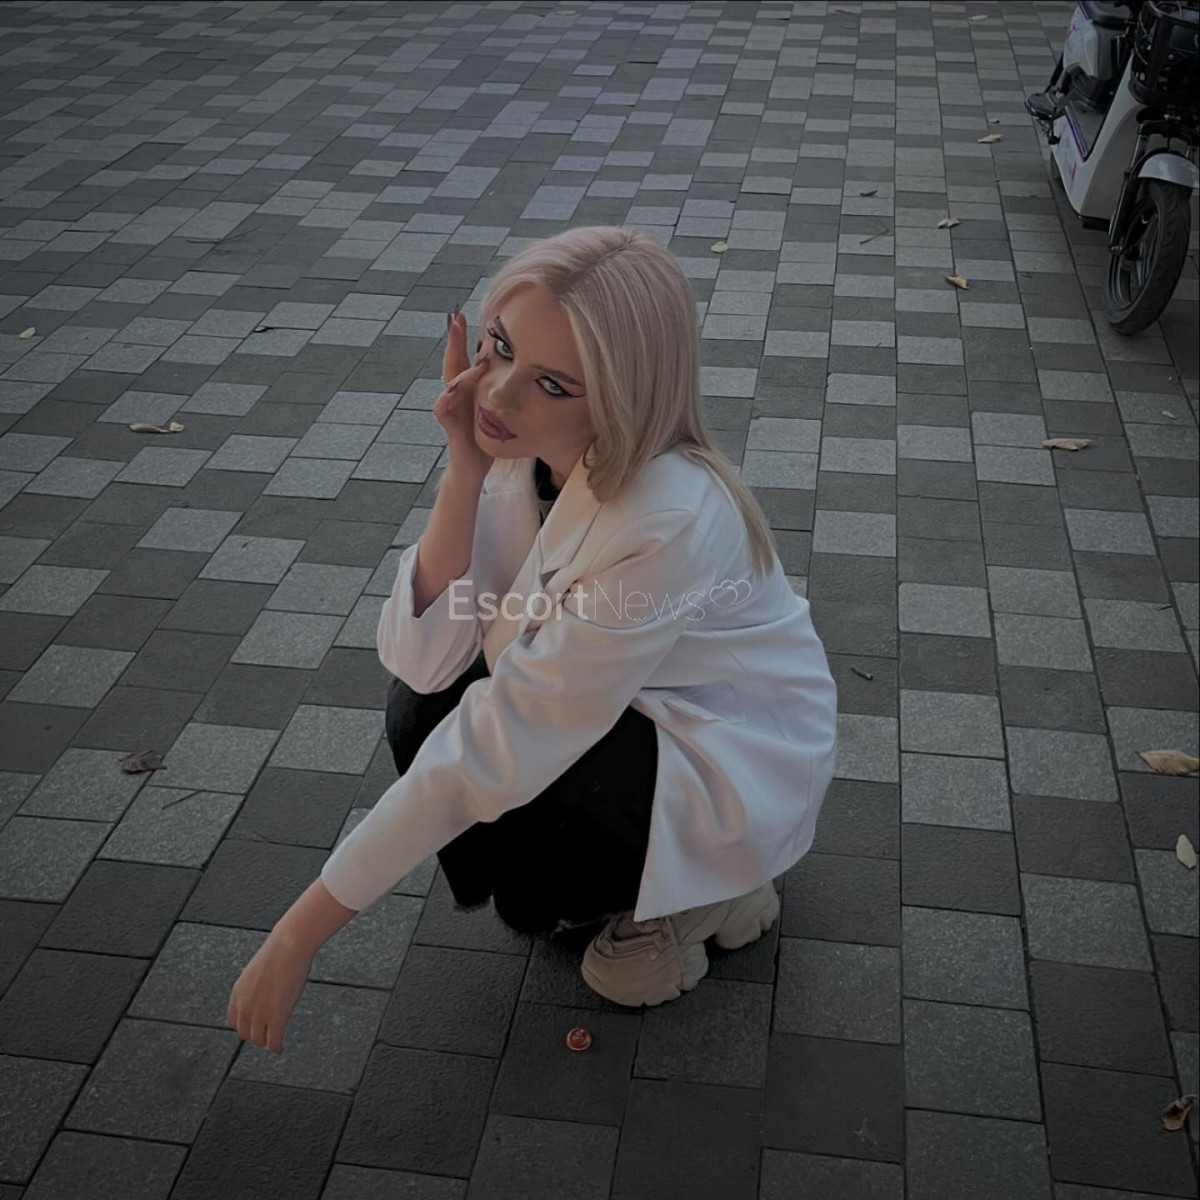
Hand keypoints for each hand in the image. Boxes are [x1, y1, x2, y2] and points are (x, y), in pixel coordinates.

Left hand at [227, 932, 312, 1054]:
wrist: (289, 946)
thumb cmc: (279, 952)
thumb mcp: (257, 973)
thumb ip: (255, 990)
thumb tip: (264, 998)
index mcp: (237, 994)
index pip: (234, 1022)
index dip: (245, 1026)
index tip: (254, 1027)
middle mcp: (245, 1006)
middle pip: (245, 1033)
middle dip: (256, 1035)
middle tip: (267, 1034)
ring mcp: (260, 1012)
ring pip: (259, 1039)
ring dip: (267, 1040)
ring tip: (274, 1039)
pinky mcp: (277, 1016)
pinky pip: (273, 1041)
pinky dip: (276, 1047)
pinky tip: (280, 1048)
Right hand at [435, 310, 492, 482]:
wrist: (475, 469)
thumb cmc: (487, 439)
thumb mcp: (499, 410)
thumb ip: (505, 393)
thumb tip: (528, 373)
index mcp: (469, 390)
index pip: (466, 359)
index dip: (467, 338)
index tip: (467, 314)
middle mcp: (457, 396)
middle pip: (452, 361)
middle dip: (453, 339)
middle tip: (455, 316)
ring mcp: (451, 409)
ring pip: (448, 380)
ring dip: (455, 361)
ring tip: (464, 347)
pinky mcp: (450, 426)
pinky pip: (442, 407)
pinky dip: (447, 396)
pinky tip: (455, 387)